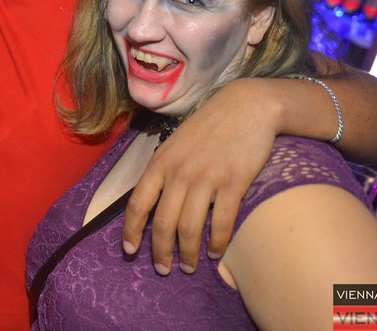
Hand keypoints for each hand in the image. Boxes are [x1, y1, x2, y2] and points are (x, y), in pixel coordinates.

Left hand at [122, 78, 279, 273]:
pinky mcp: (234, 182)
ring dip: (188, 253)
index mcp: (161, 162)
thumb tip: (152, 200)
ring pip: (189, 228)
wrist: (246, 107)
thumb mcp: (175, 143)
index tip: (130, 251)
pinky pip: (221, 222)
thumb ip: (164, 170)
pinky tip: (215, 253)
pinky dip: (217, 243)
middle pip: (162, 223)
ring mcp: (206, 178)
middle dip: (160, 252)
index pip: (138, 203)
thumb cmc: (209, 126)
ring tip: (190, 267)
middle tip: (163, 269)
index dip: (131, 230)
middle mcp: (179, 172)